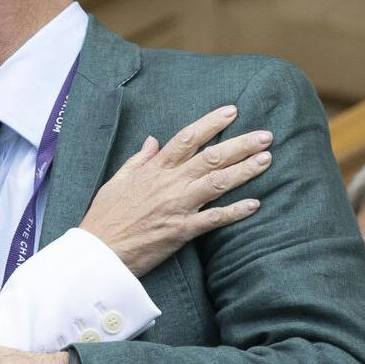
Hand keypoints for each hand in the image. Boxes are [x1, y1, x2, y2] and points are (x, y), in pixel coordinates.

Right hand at [80, 105, 271, 276]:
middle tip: (266, 136)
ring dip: (245, 170)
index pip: (187, 138)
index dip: (211, 123)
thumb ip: (138, 160)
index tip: (232, 112)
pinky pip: (213, 219)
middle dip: (241, 144)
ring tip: (266, 160)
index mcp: (154, 169)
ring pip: (217, 183)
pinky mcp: (181, 231)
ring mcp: (177, 207)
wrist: (98, 251)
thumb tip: (153, 141)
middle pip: (212, 157)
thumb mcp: (117, 181)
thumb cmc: (104, 217)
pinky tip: (254, 204)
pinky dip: (235, 211)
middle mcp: (169, 184)